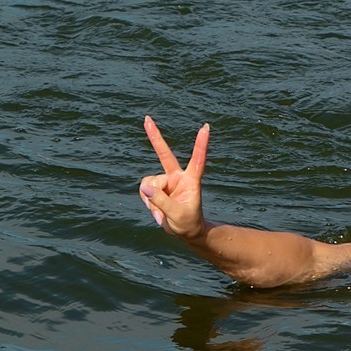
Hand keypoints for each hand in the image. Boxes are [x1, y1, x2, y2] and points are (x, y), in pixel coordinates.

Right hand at [139, 116, 209, 238]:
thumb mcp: (177, 215)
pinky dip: (147, 202)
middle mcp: (177, 177)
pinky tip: (157, 213)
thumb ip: (161, 201)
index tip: (206, 127)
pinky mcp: (156, 189)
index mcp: (191, 180)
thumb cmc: (188, 223)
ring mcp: (166, 182)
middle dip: (155, 137)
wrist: (185, 232)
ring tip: (161, 214)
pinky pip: (144, 190)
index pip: (197, 159)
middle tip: (147, 119)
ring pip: (149, 182)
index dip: (201, 144)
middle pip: (164, 154)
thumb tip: (145, 187)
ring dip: (152, 200)